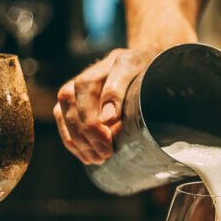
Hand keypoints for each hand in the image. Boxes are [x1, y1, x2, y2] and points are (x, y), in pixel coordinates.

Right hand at [53, 48, 155, 163]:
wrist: (158, 71)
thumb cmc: (157, 79)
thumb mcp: (153, 83)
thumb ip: (126, 91)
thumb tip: (107, 118)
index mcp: (117, 62)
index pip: (92, 83)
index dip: (94, 110)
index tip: (108, 131)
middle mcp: (95, 71)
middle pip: (72, 99)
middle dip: (86, 130)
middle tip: (105, 153)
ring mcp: (82, 85)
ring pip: (63, 110)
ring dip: (77, 138)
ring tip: (96, 159)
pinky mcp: (76, 100)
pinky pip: (62, 118)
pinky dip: (71, 140)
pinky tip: (86, 156)